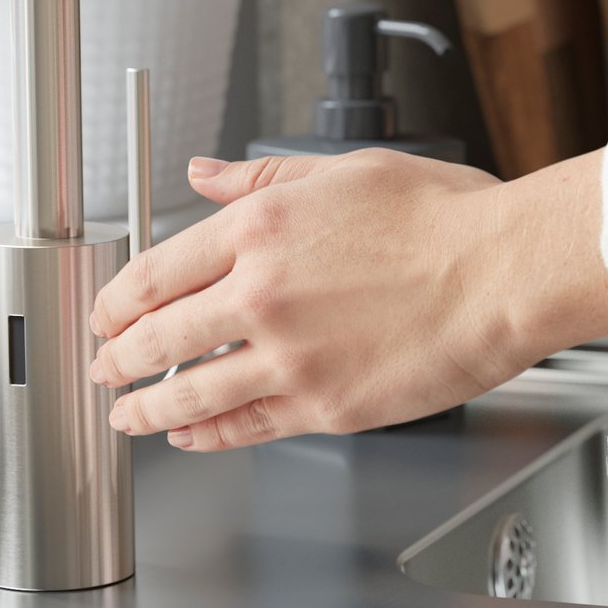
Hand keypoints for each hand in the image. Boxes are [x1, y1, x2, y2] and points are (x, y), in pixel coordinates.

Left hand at [88, 146, 607, 449]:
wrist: (504, 272)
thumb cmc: (445, 218)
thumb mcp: (345, 171)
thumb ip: (261, 177)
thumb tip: (202, 172)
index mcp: (260, 228)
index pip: (156, 271)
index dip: (117, 300)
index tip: (107, 313)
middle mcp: (261, 294)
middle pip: (156, 336)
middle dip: (115, 358)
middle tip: (102, 368)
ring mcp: (289, 356)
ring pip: (189, 392)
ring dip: (146, 408)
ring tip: (126, 415)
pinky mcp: (324, 407)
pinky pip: (244, 427)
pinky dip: (205, 436)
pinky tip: (190, 436)